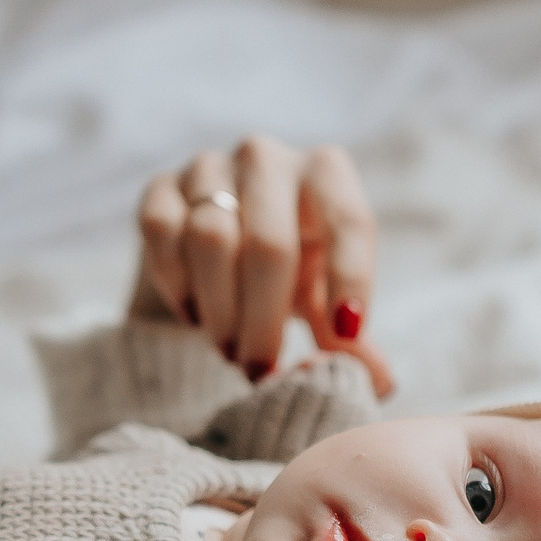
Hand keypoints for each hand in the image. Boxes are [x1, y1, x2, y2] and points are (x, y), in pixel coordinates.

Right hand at [131, 135, 393, 396]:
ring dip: (220, 311)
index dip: (351, 280)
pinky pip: (162, 233)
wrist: (218, 248)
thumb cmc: (291, 274)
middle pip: (269, 244)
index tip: (346, 335)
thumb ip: (350, 337)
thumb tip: (381, 382)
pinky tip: (195, 315)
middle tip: (261, 371)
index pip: (349, 222)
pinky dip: (178, 285)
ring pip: (210, 240)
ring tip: (230, 351)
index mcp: (327, 174)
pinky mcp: (160, 187)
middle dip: (264, 321)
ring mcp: (209, 167)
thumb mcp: (326, 301)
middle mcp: (268, 158)